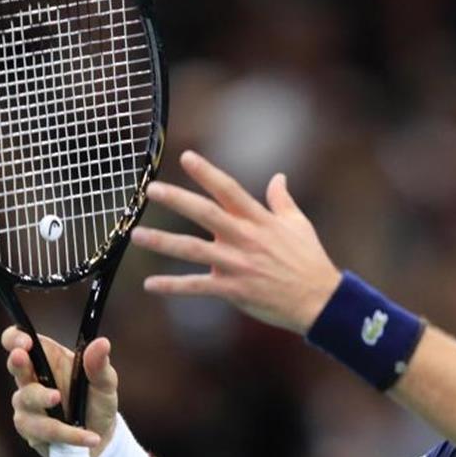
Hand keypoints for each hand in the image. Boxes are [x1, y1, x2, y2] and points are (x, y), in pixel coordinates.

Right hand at [1, 326, 116, 456]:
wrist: (100, 436)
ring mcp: (27, 405)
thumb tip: (102, 343)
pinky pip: (42, 430)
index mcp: (48, 358)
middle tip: (21, 357)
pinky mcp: (30, 429)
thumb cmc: (97, 401)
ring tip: (61, 401)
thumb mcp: (105, 382)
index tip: (25, 341)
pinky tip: (90, 438)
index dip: (16, 337)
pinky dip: (68, 434)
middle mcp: (33, 378)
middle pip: (15, 366)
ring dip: (42, 399)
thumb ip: (99, 365)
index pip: (20, 340)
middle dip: (17, 362)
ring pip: (26, 399)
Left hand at [131, 151, 342, 333]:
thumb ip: (282, 200)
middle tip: (151, 189)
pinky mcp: (233, 289)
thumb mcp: (298, 225)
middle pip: (204, 213)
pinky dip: (172, 286)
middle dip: (176, 199)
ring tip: (137, 234)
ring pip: (193, 249)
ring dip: (163, 241)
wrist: (319, 299)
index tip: (186, 156)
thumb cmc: (310, 260)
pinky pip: (197, 286)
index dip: (206, 172)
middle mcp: (244, 238)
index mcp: (259, 220)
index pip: (228, 189)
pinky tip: (150, 285)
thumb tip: (279, 177)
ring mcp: (237, 264)